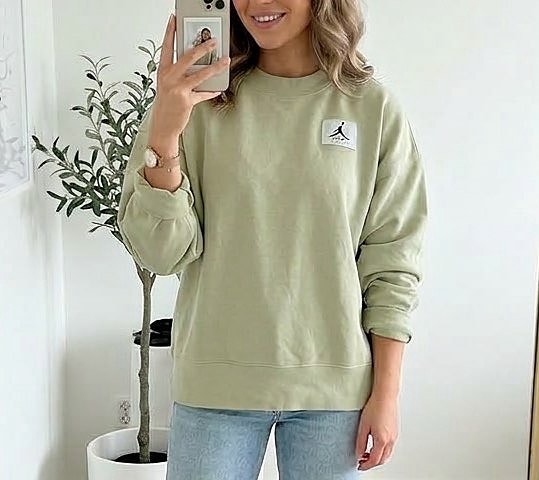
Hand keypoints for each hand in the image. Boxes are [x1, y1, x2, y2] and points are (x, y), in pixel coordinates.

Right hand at [150, 13, 230, 141]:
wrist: (162, 126)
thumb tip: (196, 64)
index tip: (175, 18)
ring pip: (200, 74)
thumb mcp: (168, 85)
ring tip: (225, 60)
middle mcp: (169, 78)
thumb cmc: (166, 105)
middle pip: (187, 57)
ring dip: (215, 67)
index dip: (170, 31)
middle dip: (202, 47)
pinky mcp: (187, 101)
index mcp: (163, 71)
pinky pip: (203, 94)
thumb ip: (179, 73)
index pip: (167, 46)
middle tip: (213, 40)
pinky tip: (218, 88)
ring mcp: (178, 89)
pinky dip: (211, 91)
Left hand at [355, 393, 398, 470]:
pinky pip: (390, 447)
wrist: (385, 396)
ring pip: (387, 454)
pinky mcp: (395, 431)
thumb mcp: (363, 426)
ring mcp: (394, 436)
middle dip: (372, 463)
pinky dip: (382, 451)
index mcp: (382, 440)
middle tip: (362, 461)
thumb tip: (359, 453)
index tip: (359, 465)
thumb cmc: (375, 407)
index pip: (374, 460)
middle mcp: (390, 440)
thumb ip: (361, 442)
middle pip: (382, 460)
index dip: (366, 465)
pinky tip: (375, 445)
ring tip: (367, 453)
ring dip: (377, 457)